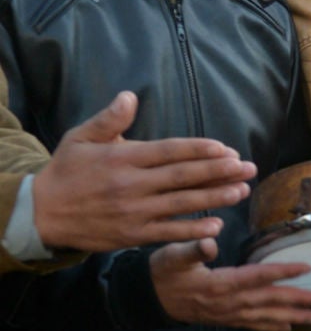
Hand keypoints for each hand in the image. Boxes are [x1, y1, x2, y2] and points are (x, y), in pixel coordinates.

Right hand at [33, 91, 257, 251]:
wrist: (42, 214)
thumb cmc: (66, 172)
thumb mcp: (80, 138)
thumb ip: (109, 120)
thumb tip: (130, 96)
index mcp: (122, 158)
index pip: (170, 152)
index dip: (201, 150)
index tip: (227, 149)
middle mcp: (131, 185)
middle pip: (183, 177)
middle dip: (220, 171)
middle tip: (249, 167)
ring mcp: (134, 212)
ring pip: (182, 203)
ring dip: (216, 197)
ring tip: (242, 190)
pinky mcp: (133, 234)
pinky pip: (169, 232)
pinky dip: (194, 229)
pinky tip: (218, 224)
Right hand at [151, 238, 310, 330]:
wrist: (147, 298)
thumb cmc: (162, 272)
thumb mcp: (173, 255)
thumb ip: (193, 249)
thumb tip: (210, 241)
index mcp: (219, 284)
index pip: (257, 276)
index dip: (283, 271)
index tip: (306, 267)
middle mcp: (227, 302)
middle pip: (268, 300)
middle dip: (297, 300)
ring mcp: (227, 314)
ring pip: (265, 316)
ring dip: (291, 316)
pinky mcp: (224, 320)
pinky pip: (252, 325)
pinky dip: (271, 326)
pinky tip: (288, 328)